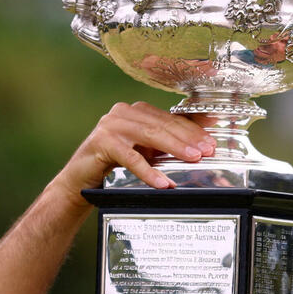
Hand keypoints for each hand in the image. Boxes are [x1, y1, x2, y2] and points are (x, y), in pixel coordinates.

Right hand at [54, 101, 215, 201]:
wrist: (81, 178)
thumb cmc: (116, 163)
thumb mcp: (147, 151)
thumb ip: (168, 143)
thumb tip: (200, 142)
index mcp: (137, 110)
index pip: (170, 118)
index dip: (193, 130)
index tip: (211, 142)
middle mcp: (124, 112)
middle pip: (163, 124)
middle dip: (188, 138)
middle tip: (206, 151)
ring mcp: (111, 125)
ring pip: (150, 135)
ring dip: (174, 148)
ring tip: (193, 159)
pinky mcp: (101, 143)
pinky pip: (130, 157)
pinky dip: (148, 171)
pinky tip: (162, 183)